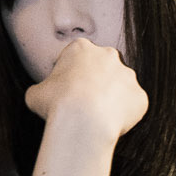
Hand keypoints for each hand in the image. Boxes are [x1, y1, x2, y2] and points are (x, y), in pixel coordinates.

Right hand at [25, 39, 147, 145]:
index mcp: (81, 48)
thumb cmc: (56, 105)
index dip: (71, 78)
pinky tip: (111, 126)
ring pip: (120, 87)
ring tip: (98, 119)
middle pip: (103, 69)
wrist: (83, 122)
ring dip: (112, 100)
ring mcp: (128, 76)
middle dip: (96, 85)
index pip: (77, 59)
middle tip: (85, 107)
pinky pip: (133, 107)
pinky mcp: (140, 97)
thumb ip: (41, 90)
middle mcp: (108, 56)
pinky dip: (125, 116)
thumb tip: (40, 96)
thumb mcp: (35, 94)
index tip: (67, 94)